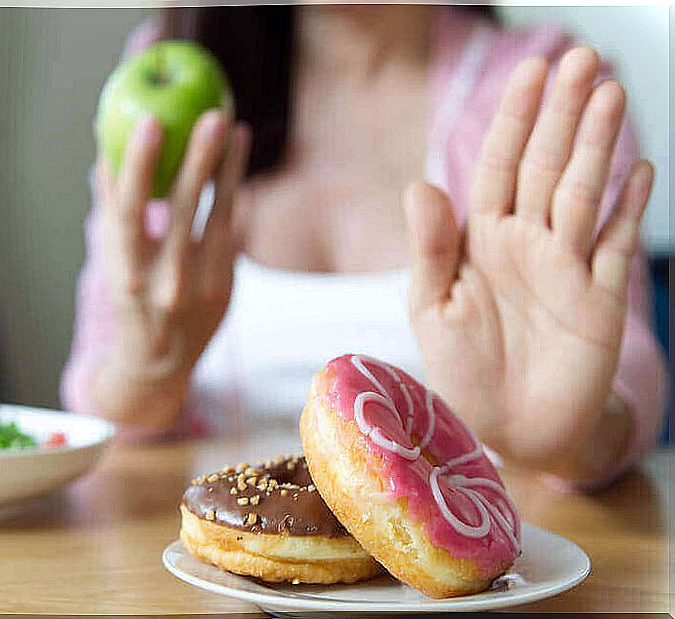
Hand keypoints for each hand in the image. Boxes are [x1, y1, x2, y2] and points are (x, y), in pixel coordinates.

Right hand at [93, 111, 250, 429]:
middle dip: (198, 159)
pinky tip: (239, 164)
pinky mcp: (226, 290)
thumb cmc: (130, 299)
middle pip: (182, 211)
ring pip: (218, 218)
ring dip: (229, 170)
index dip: (137, 165)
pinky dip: (237, 195)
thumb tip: (103, 147)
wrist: (157, 364)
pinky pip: (233, 232)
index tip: (148, 120)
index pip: (128, 211)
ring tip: (236, 127)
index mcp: (124, 271)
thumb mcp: (114, 259)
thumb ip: (112, 207)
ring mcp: (199, 289)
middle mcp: (161, 282)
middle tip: (212, 114)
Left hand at [404, 48, 653, 479]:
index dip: (514, 119)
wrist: (506, 430)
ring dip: (597, 145)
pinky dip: (628, 207)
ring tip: (608, 95)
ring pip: (583, 192)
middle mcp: (525, 243)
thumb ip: (431, 247)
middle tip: (581, 59)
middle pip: (547, 165)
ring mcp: (566, 267)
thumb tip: (419, 184)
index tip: (529, 72)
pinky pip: (616, 243)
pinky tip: (639, 168)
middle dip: (562, 114)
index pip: (499, 166)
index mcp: (481, 240)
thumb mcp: (432, 308)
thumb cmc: (460, 370)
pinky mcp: (599, 298)